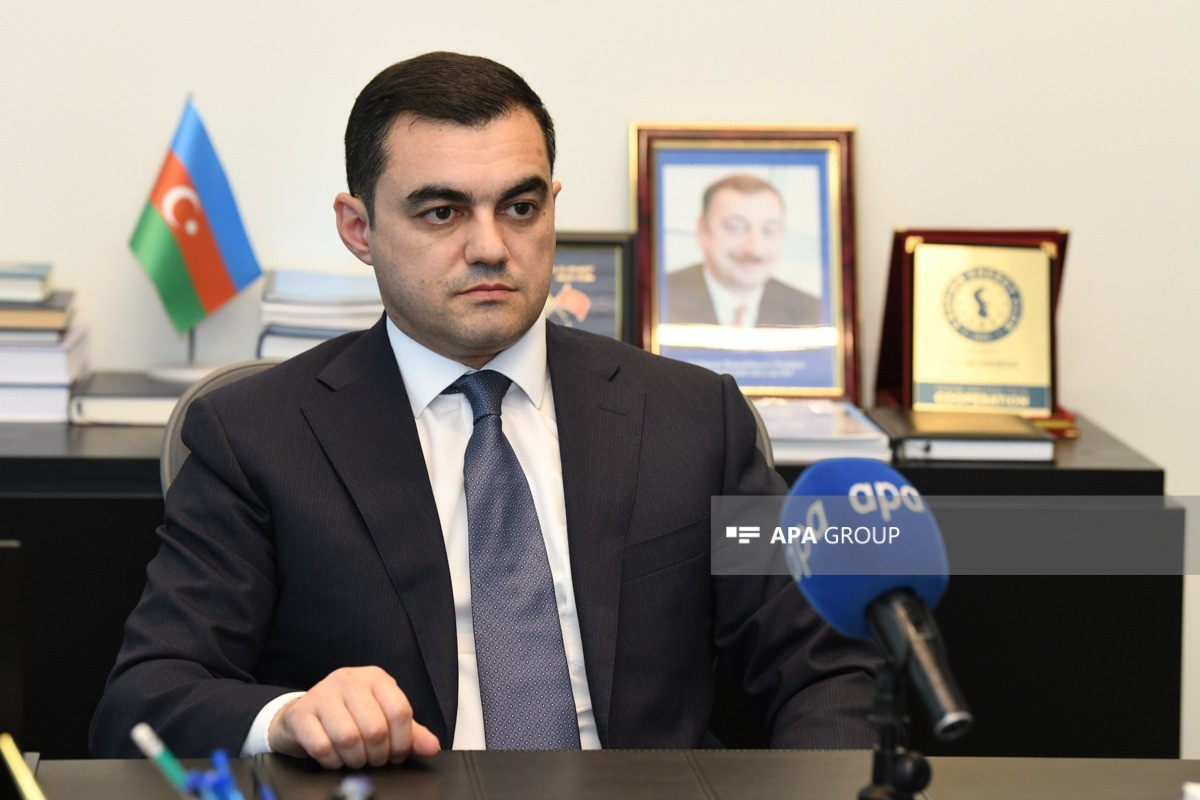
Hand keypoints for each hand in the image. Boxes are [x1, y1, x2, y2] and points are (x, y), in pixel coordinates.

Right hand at [267, 666, 440, 768]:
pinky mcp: (301, 714)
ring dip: (356, 759)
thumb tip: (432, 747)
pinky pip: (322, 747)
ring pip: (348, 738)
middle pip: (375, 729)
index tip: (397, 754)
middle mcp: (349, 680)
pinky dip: (333, 761)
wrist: (302, 715)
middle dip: (378, 755)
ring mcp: (322, 694)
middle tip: (374, 760)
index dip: (402, 742)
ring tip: (356, 759)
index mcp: (375, 678)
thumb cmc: (348, 715)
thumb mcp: (383, 718)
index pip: (399, 711)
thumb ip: (409, 732)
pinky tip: (335, 758)